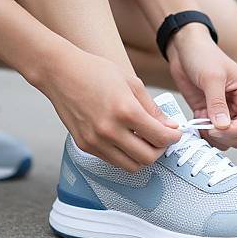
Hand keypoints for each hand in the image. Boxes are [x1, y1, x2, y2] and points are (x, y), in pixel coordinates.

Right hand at [35, 45, 180, 171]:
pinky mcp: (84, 145)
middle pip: (147, 158)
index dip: (174, 137)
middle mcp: (110, 130)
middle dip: (160, 150)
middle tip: (161, 138)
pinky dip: (124, 155)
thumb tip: (169, 126)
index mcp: (125, 111)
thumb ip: (152, 108)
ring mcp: (95, 141)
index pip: (160, 137)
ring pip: (130, 166)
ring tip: (144, 140)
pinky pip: (112, 160)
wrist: (60, 72)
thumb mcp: (131, 83)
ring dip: (142, 156)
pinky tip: (125, 139)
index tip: (175, 133)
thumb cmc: (95, 71)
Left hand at [167, 23, 236, 149]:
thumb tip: (223, 127)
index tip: (214, 128)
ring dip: (213, 137)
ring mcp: (226, 111)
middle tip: (206, 127)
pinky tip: (194, 124)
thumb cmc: (202, 55)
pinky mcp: (210, 113)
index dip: (233, 130)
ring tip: (199, 123)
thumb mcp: (211, 77)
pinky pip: (212, 134)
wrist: (185, 49)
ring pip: (227, 138)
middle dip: (224, 136)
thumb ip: (217, 103)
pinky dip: (204, 134)